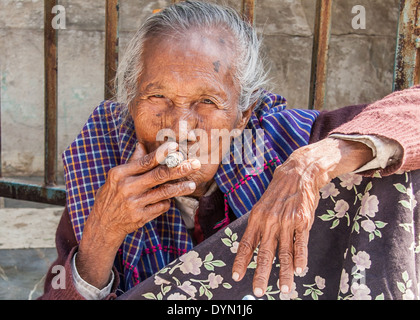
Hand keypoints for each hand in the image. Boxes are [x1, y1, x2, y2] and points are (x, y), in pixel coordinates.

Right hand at [76, 141, 200, 287]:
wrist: (102, 225)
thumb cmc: (111, 196)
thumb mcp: (115, 177)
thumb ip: (132, 162)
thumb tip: (141, 144)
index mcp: (120, 174)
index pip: (145, 162)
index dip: (161, 154)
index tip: (176, 147)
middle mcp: (126, 188)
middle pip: (158, 176)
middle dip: (178, 169)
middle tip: (194, 165)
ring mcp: (134, 204)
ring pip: (163, 193)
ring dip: (180, 188)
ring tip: (192, 185)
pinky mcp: (140, 217)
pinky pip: (161, 207)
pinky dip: (166, 202)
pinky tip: (168, 200)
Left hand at [231, 138, 372, 296]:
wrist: (299, 172)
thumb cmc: (279, 192)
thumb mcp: (263, 206)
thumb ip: (259, 225)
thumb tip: (252, 246)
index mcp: (257, 218)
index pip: (246, 244)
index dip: (241, 261)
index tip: (237, 276)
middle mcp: (270, 221)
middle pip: (264, 252)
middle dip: (261, 274)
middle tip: (259, 291)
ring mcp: (287, 221)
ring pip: (285, 252)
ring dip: (285, 273)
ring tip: (284, 289)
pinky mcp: (304, 220)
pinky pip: (301, 243)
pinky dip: (301, 258)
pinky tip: (300, 271)